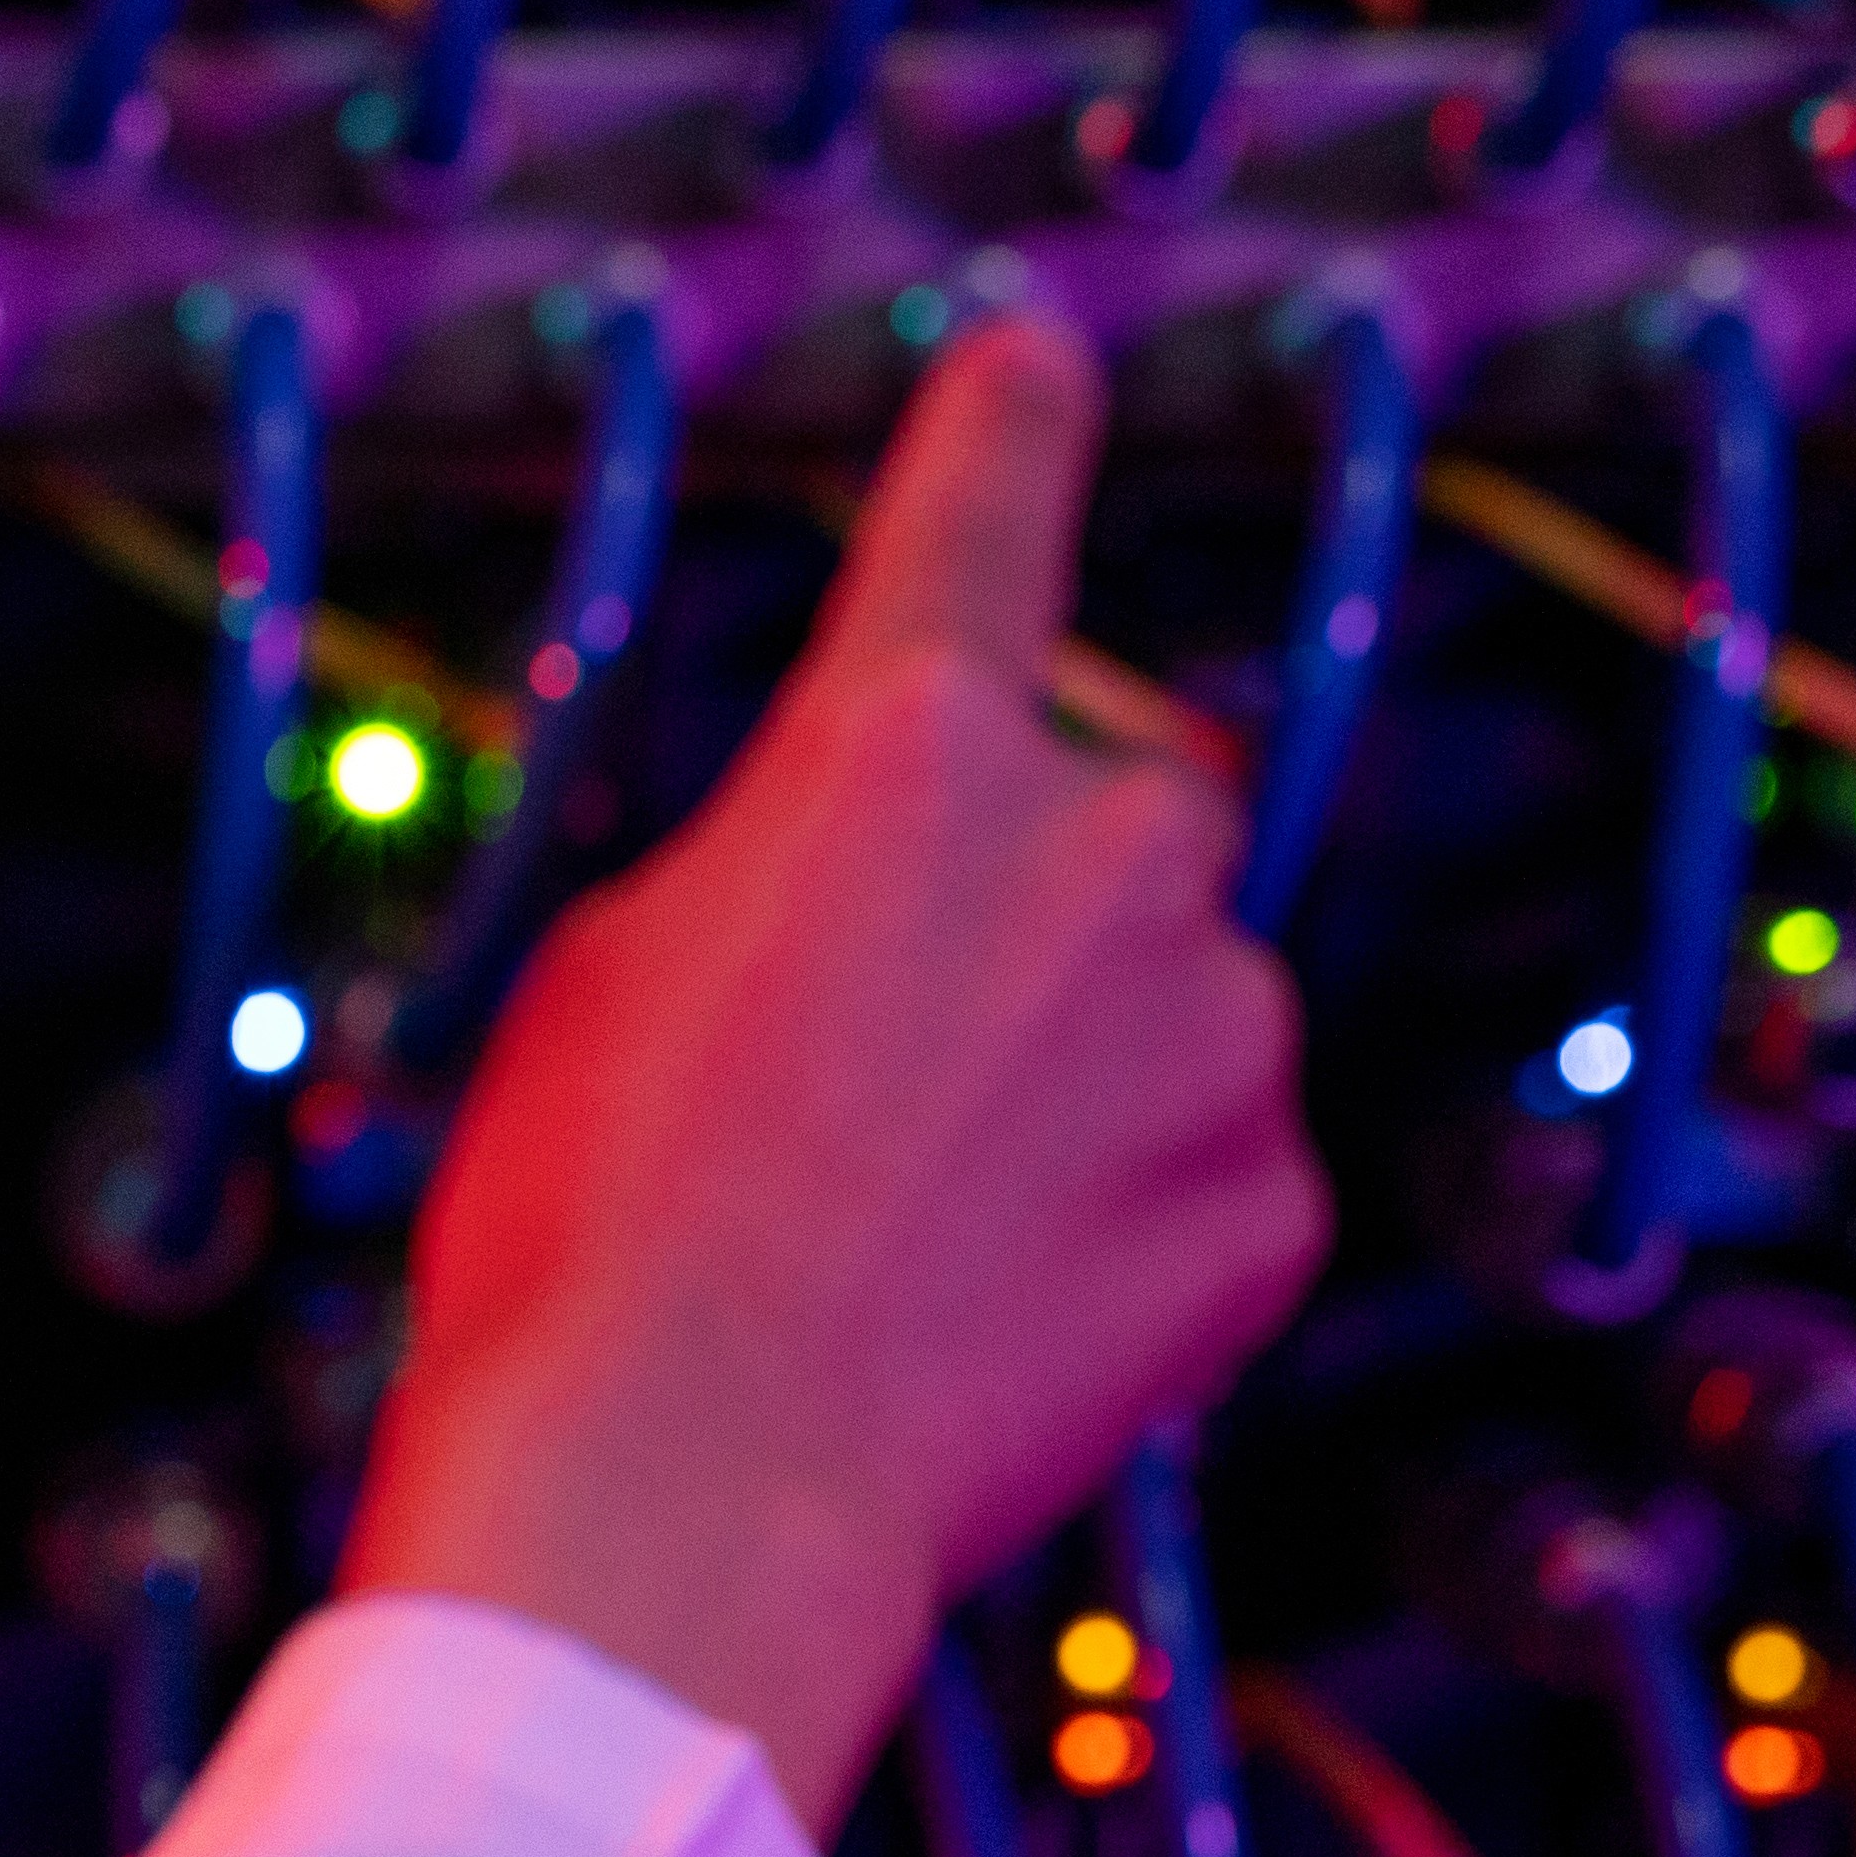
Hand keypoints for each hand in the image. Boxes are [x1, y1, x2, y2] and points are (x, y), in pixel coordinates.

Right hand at [354, 311, 1327, 1825]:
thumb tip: (878, 880)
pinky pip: (1209, 1171)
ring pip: (1166, 998)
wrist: (678, 1498)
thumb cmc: (585, 1231)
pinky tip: (982, 1313)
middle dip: (1022, 885)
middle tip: (865, 1047)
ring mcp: (1217, 1026)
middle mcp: (1106, 842)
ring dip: (1069, 1069)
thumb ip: (780, 861)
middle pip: (1108, 798)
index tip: (1031, 358)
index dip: (1002, 427)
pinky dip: (1119, 1223)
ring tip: (898, 1226)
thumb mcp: (607, 968)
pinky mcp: (1270, 1203)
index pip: (978, 517)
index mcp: (907, 750)